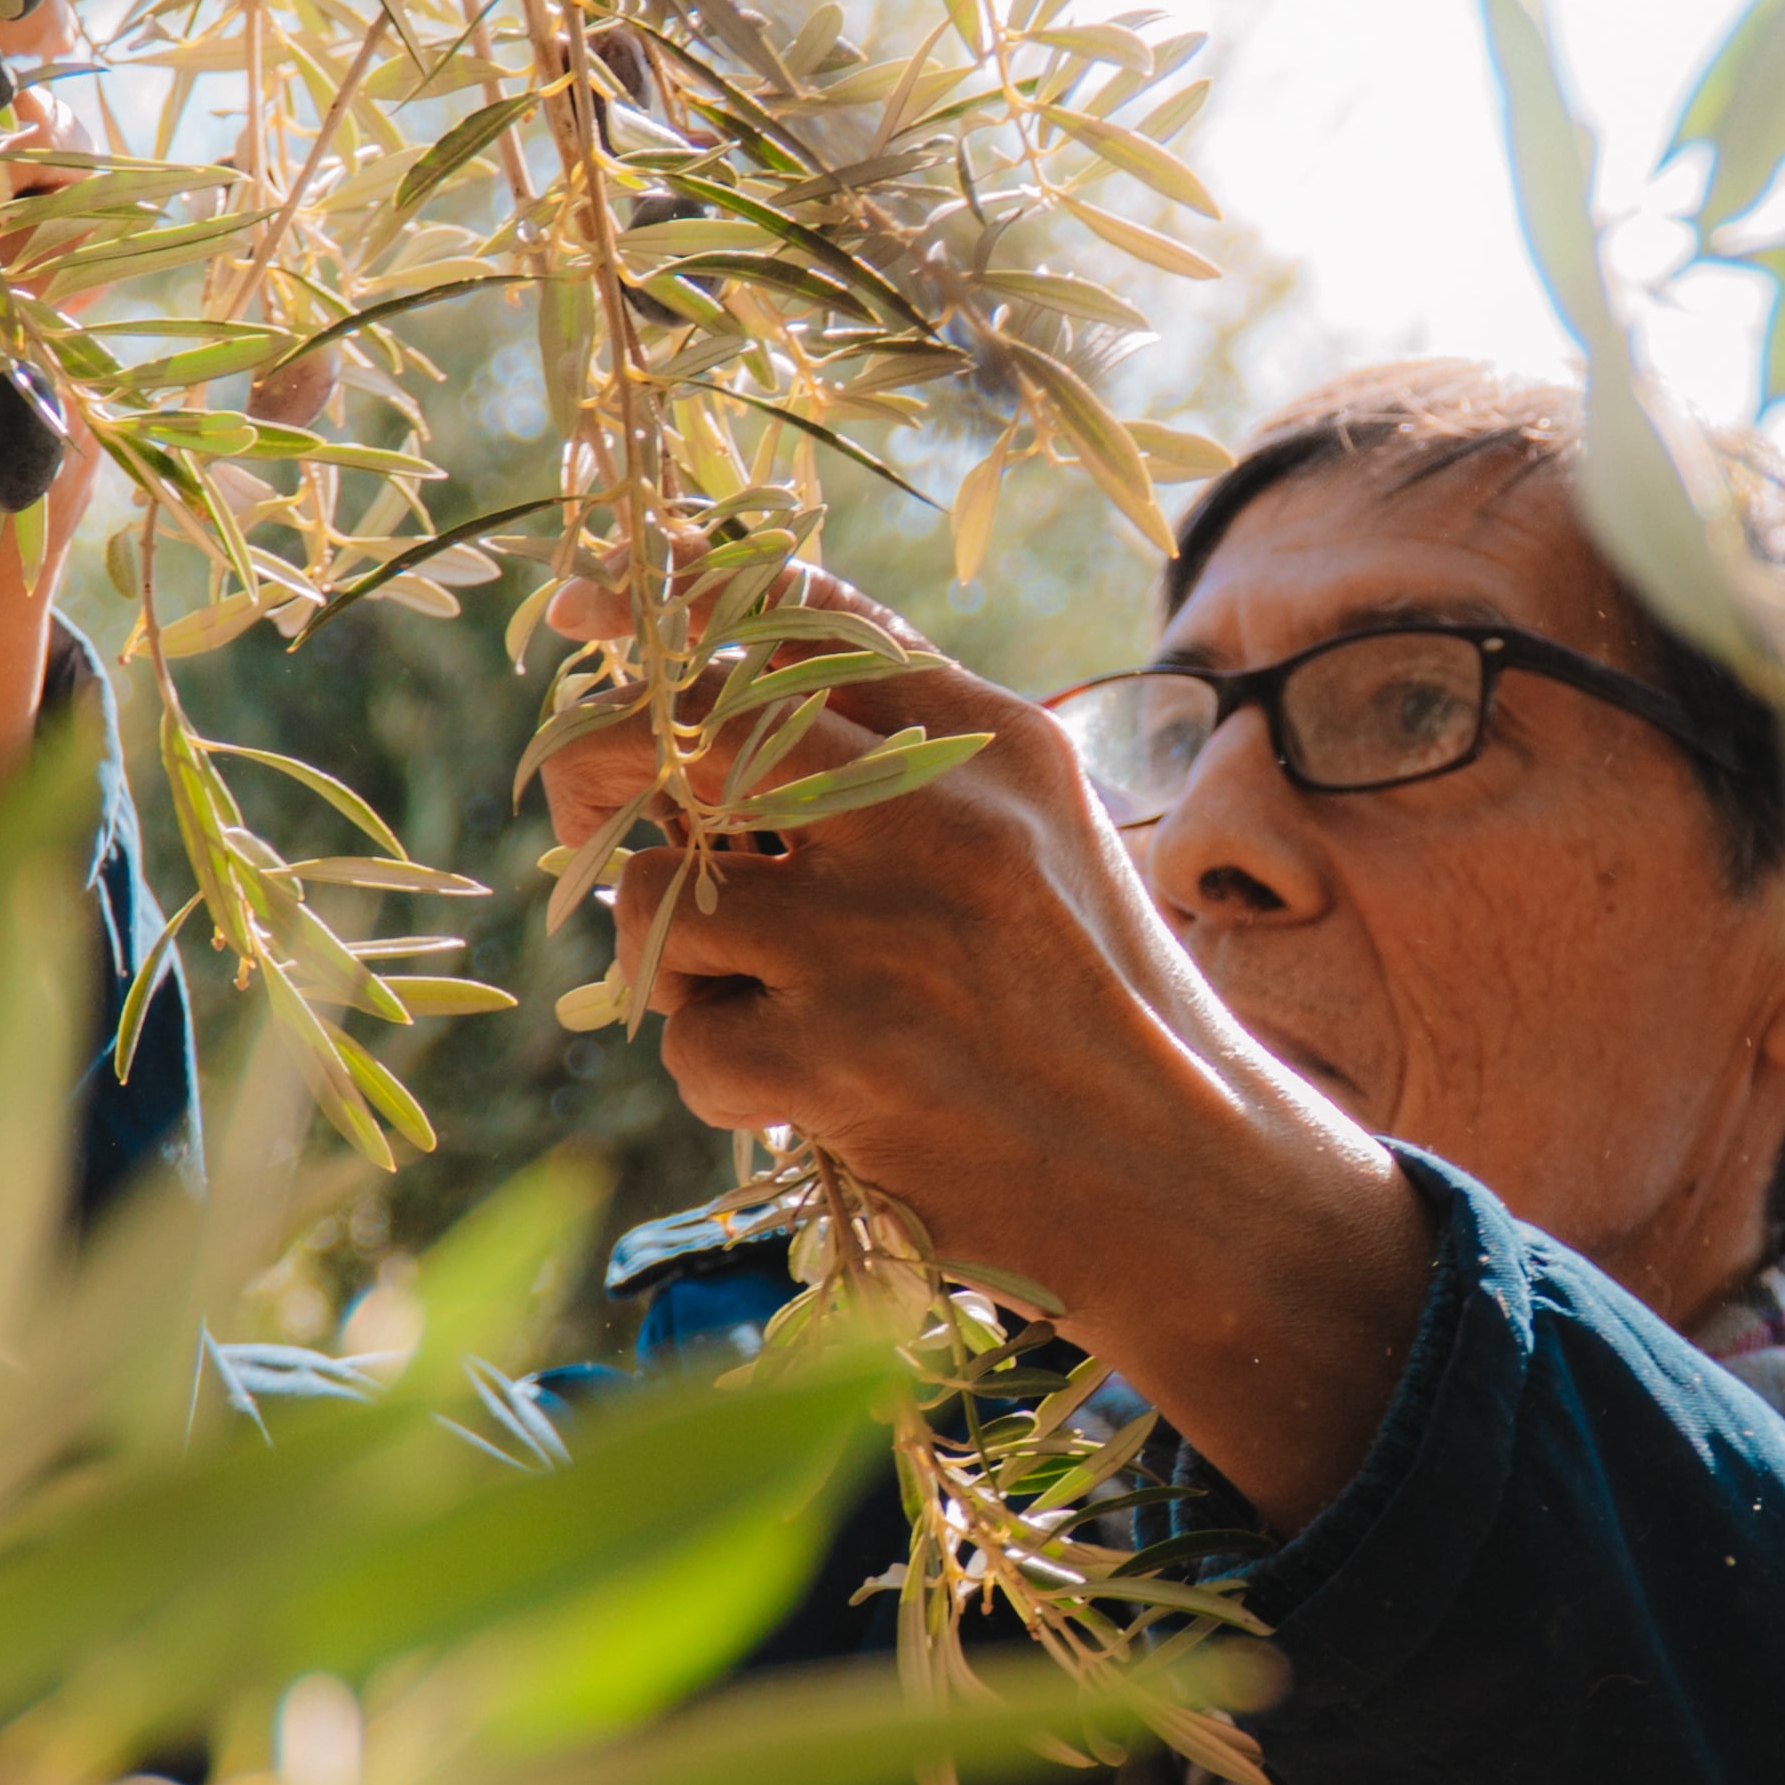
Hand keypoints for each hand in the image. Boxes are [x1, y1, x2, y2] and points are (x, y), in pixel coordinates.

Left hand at [538, 570, 1431, 1527]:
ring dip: (679, 962)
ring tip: (769, 1002)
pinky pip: (687, 1041)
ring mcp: (878, 935)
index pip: (794, 612)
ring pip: (653, 895)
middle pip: (677, 721)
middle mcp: (932, 814)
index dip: (665, 598)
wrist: (1198, 1186)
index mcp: (992, 742)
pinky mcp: (836, 1057)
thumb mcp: (1049, 835)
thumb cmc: (1109, 1011)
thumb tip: (732, 679)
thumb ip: (922, 745)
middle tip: (590, 814)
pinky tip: (814, 1097)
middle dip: (596, 763)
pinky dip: (726, 1079)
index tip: (586, 615)